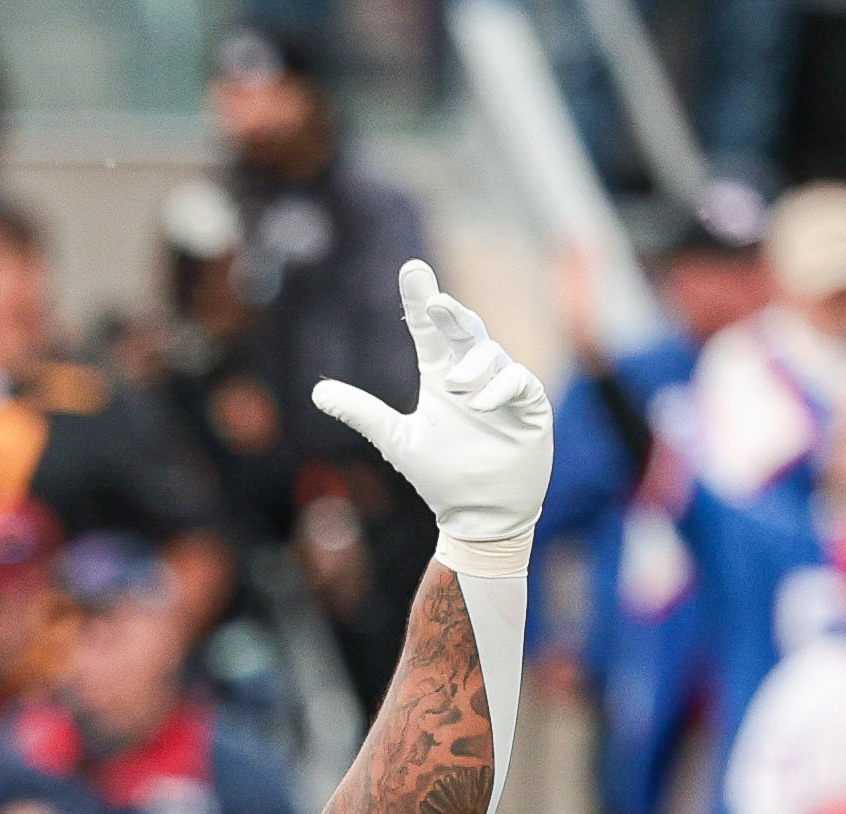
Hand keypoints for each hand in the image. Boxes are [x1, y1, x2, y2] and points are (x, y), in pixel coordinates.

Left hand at [310, 262, 551, 559]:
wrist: (479, 512)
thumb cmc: (442, 474)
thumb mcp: (395, 440)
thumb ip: (362, 412)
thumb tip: (316, 392)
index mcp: (441, 376)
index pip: (428, 331)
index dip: (419, 301)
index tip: (412, 269)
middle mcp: (471, 374)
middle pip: (462, 329)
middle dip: (449, 312)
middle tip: (433, 303)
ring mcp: (501, 387)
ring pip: (489, 352)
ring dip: (470, 365)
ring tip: (453, 388)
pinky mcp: (528, 404)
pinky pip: (518, 381)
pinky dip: (499, 386)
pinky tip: (479, 403)